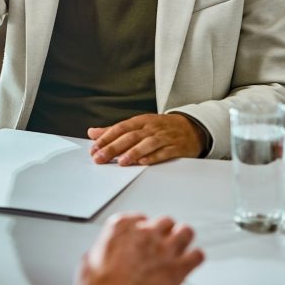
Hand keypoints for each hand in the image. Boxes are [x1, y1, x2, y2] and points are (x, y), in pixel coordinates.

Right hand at [76, 214, 203, 284]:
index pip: (139, 217)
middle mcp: (145, 233)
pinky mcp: (179, 268)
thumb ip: (100, 252)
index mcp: (120, 227)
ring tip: (182, 246)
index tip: (142, 235)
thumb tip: (100, 256)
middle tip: (163, 241)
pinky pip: (198, 255)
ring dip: (184, 239)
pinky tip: (191, 263)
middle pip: (165, 221)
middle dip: (165, 231)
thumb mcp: (89, 261)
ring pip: (186, 231)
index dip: (142, 228)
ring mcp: (164, 249)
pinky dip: (195, 258)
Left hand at [88, 114, 203, 165]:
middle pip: (130, 137)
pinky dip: (153, 157)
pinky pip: (164, 152)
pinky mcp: (176, 147)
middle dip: (113, 148)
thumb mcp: (138, 124)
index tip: (94, 149)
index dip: (106, 138)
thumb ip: (114, 130)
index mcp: (140, 121)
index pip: (119, 128)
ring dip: (133, 152)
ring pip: (147, 144)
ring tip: (121, 162)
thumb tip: (92, 133)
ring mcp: (164, 137)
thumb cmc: (160, 127)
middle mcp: (151, 128)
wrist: (192, 127)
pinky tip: (143, 162)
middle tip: (100, 158)